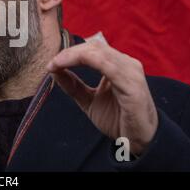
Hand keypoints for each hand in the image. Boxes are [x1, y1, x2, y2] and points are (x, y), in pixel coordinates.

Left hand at [46, 40, 157, 154]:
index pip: (91, 49)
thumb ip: (73, 85)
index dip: (69, 52)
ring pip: (98, 52)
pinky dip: (85, 61)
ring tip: (56, 64)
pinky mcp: (132, 86)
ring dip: (73, 55)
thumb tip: (54, 70)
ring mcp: (131, 73)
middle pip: (93, 47)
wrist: (139, 142)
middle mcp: (126, 64)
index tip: (51, 64)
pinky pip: (108, 66)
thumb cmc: (118, 119)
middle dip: (69, 52)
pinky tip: (68, 65)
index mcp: (117, 65)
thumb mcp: (88, 100)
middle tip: (51, 63)